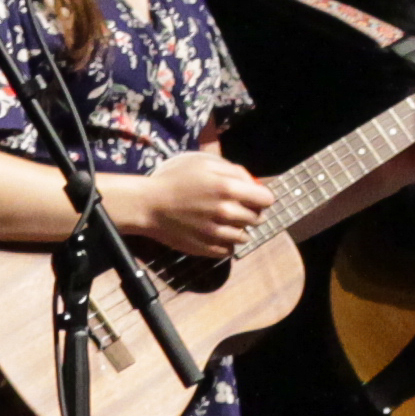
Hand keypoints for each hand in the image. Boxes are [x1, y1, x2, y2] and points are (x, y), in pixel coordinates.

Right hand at [120, 147, 274, 259]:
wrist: (148, 205)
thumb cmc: (176, 181)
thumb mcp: (204, 164)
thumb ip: (233, 171)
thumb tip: (253, 184)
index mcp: (228, 188)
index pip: (266, 199)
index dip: (261, 197)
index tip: (253, 197)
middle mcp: (226, 212)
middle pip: (257, 219)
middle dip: (250, 212)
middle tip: (236, 208)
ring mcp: (217, 233)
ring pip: (244, 237)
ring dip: (238, 229)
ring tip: (223, 221)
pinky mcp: (207, 249)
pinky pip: (229, 251)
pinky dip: (226, 244)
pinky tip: (215, 234)